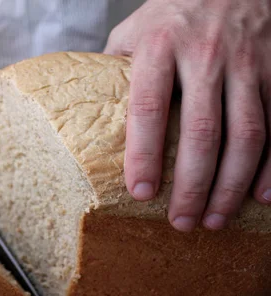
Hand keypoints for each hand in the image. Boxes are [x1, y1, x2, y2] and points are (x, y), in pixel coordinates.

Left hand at [105, 0, 270, 230]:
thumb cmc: (174, 12)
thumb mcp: (135, 30)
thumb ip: (116, 69)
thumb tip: (92, 113)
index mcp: (159, 46)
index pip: (149, 108)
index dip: (144, 154)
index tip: (141, 193)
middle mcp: (205, 55)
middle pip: (202, 131)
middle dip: (192, 184)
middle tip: (181, 222)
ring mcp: (247, 62)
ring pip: (247, 134)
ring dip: (231, 185)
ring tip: (214, 219)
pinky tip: (261, 197)